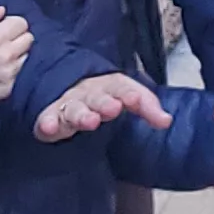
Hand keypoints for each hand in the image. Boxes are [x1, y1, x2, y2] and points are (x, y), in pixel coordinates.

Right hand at [0, 6, 29, 109]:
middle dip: (18, 37)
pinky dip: (14, 69)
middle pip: (28, 38)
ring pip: (27, 54)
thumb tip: (2, 10)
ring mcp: (10, 72)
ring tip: (2, 57)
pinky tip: (1, 70)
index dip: (12, 24)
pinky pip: (22, 72)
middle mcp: (6, 54)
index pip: (21, 23)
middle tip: (4, 43)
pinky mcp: (11, 86)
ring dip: (18, 53)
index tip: (2, 30)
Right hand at [34, 72, 173, 140]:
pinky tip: (49, 128)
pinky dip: (47, 123)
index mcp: (109, 85)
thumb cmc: (104, 95)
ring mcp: (68, 104)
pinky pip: (47, 120)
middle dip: (104, 103)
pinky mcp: (51, 118)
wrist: (70, 88)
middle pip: (96, 97)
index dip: (129, 94)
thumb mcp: (129, 96)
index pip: (121, 87)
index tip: (136, 102)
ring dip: (80, 114)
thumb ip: (148, 108)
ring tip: (89, 121)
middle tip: (113, 108)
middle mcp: (88, 93)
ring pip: (73, 109)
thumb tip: (167, 121)